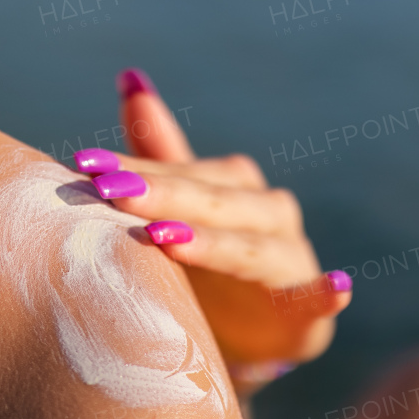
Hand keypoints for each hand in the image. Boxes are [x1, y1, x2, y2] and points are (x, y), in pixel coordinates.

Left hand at [72, 68, 351, 378]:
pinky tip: (335, 286)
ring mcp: (290, 259)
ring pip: (252, 248)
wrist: (251, 339)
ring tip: (169, 239)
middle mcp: (267, 213)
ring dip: (215, 244)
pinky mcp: (307, 312)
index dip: (135, 168)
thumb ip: (160, 155)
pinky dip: (327, 293)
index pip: (180, 172)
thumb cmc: (207, 270)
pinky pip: (318, 300)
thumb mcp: (180, 213)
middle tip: (112, 193)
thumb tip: (130, 79)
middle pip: (213, 202)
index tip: (83, 165)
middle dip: (163, 196)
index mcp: (234, 185)